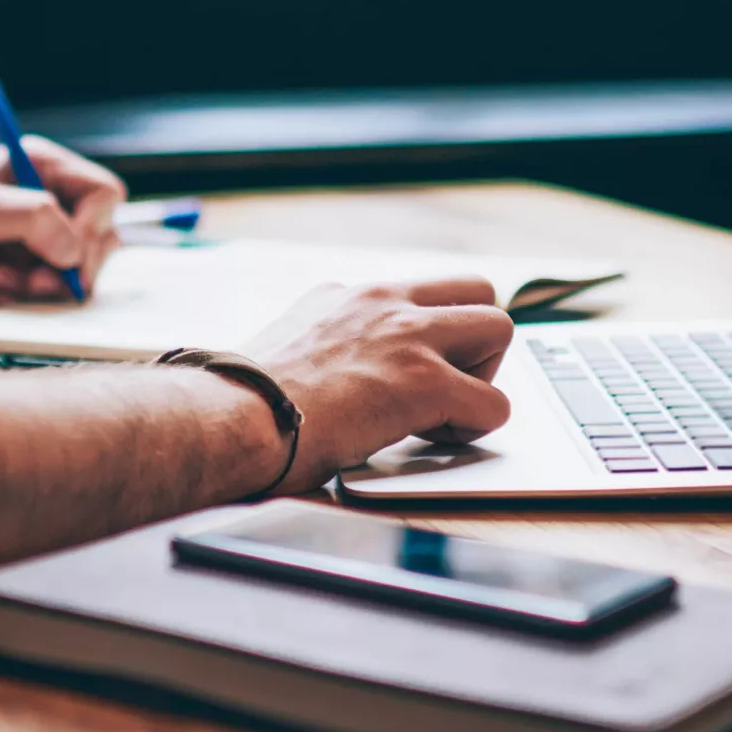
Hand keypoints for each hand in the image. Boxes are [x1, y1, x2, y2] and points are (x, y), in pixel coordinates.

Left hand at [0, 136, 125, 313]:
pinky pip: (56, 296)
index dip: (94, 224)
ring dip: (46, 287)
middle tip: (33, 281)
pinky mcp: (30, 274)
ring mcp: (43, 240)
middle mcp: (51, 200)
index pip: (104, 193)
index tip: (67, 251)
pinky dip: (29, 303)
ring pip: (82, 272)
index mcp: (43, 167)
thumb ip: (36, 219)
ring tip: (0, 284)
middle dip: (69, 265)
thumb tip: (74, 253)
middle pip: (102, 237)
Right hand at [241, 277, 515, 493]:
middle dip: (474, 342)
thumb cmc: (243, 405)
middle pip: (478, 289)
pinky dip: (474, 428)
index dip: (429, 335)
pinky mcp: (424, 382)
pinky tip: (430, 441)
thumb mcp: (287, 348)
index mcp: (347, 294)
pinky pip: (495, 403)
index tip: (408, 372)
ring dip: (483, 377)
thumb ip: (326, 347)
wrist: (231, 419)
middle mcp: (383, 301)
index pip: (420, 291)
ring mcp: (407, 337)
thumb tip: (335, 378)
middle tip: (443, 387)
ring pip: (500, 328)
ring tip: (442, 414)